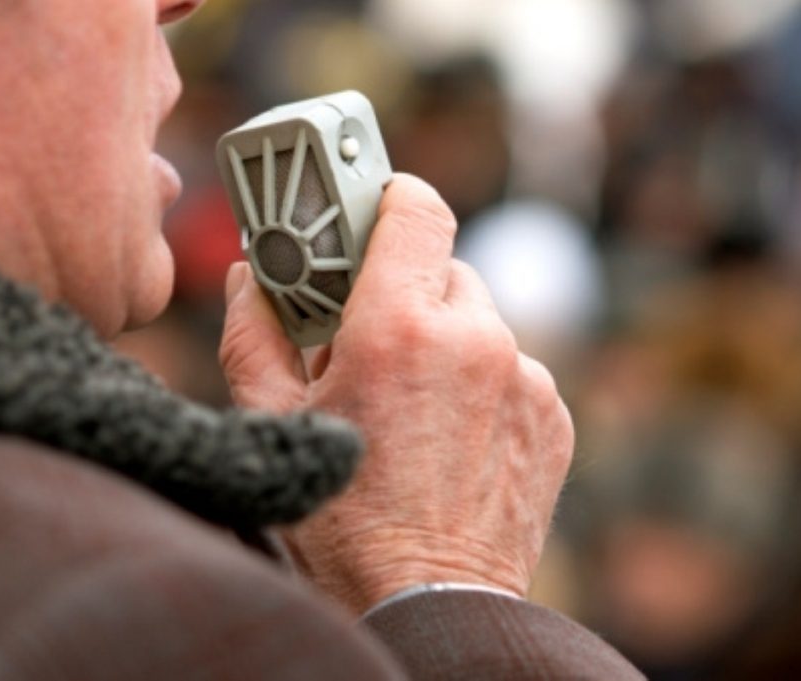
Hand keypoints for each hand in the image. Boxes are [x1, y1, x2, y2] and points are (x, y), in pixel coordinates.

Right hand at [219, 174, 573, 612]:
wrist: (424, 601)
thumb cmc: (341, 516)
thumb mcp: (274, 417)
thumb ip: (255, 329)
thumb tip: (248, 277)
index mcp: (399, 326)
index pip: (416, 207)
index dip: (391, 199)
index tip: (374, 211)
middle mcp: (475, 340)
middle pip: (445, 268)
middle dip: (407, 293)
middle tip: (372, 340)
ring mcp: (524, 378)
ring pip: (481, 322)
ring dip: (446, 343)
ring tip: (413, 405)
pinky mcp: (552, 416)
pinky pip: (513, 370)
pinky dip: (484, 384)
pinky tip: (452, 437)